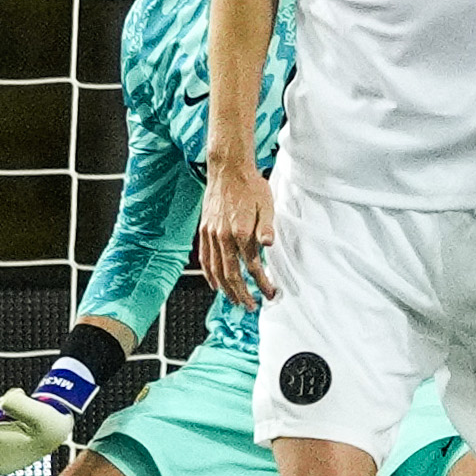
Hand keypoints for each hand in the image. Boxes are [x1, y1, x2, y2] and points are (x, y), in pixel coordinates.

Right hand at [197, 160, 277, 304]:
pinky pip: (205, 258)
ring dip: (226, 288)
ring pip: (216, 269)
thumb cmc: (250, 185)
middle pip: (232, 273)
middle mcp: (223, 235)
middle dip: (242, 293)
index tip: (270, 292)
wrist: (228, 169)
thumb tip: (269, 245)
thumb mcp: (266, 205)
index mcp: (241, 231)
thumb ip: (266, 227)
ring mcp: (211, 234)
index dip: (262, 282)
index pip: (253, 265)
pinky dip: (209, 274)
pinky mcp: (204, 230)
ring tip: (235, 300)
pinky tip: (215, 284)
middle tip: (251, 306)